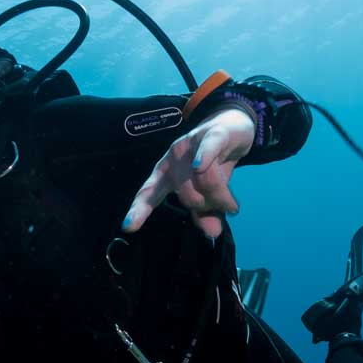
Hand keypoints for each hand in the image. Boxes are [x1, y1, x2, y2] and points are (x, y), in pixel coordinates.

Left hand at [121, 109, 255, 238]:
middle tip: (221, 208)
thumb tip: (212, 234)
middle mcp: (173, 158)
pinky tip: (199, 166)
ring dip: (220, 197)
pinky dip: (202, 158)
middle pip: (185, 193)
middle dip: (205, 206)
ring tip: (231, 205)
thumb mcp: (208, 192)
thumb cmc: (215, 163)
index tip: (128, 226)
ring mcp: (191, 144)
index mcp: (165, 173)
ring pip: (202, 178)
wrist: (234, 128)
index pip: (149, 193)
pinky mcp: (213, 134)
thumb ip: (206, 212)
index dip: (139, 209)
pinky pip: (207, 148)